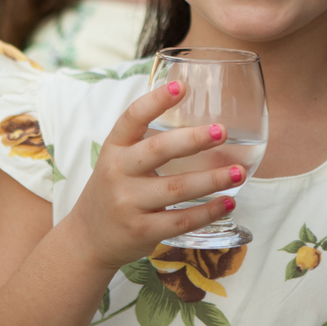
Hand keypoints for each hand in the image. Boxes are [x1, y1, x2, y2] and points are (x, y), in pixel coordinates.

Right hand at [67, 81, 243, 269]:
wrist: (87, 239)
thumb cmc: (114, 190)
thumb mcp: (119, 161)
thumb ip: (148, 143)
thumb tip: (201, 122)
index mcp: (114, 148)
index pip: (132, 118)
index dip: (156, 100)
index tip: (182, 86)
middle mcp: (118, 172)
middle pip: (158, 150)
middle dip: (193, 140)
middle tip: (222, 131)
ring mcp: (128, 203)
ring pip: (176, 188)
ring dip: (211, 179)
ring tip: (239, 172)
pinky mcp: (141, 231)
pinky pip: (180, 220)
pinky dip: (208, 212)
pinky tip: (228, 202)